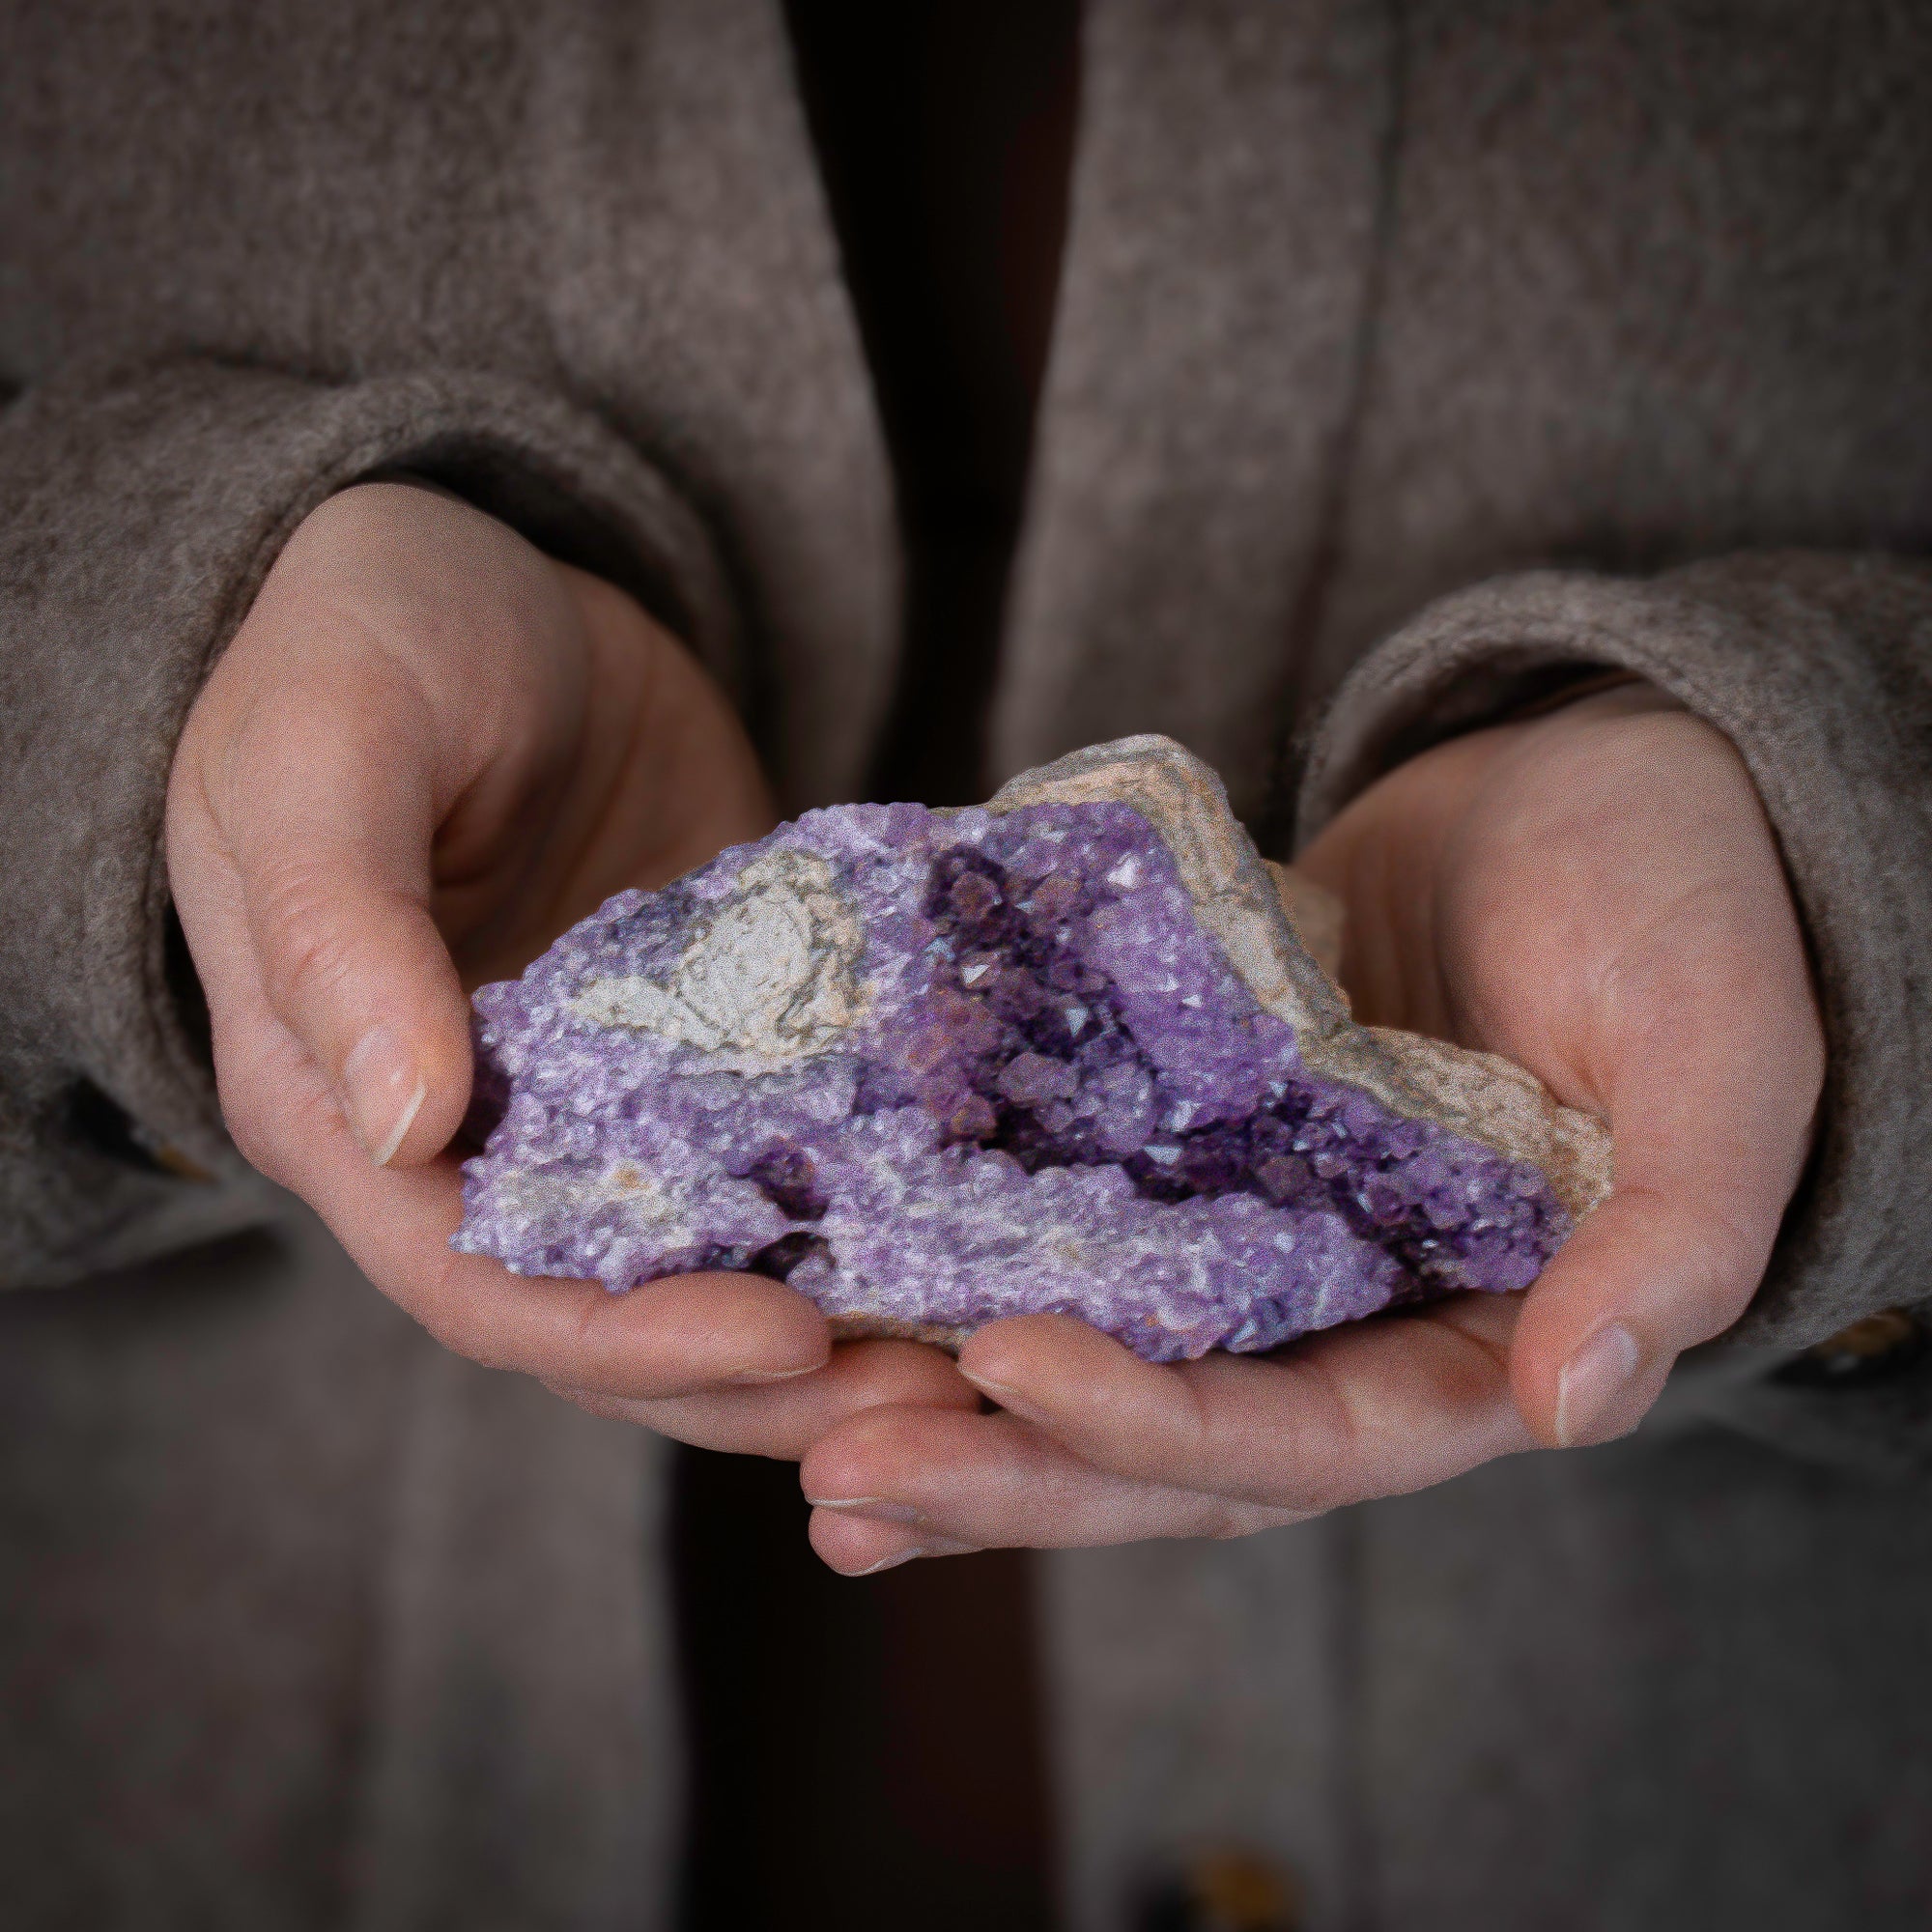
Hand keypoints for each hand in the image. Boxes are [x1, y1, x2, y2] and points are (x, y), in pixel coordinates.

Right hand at [168, 482, 974, 1451]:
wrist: (493, 571)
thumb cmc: (368, 632)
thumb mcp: (321, 750)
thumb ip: (338, 933)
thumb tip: (411, 1127)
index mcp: (345, 1107)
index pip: (477, 1282)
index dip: (621, 1337)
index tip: (781, 1338)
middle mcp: (471, 1141)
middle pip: (609, 1314)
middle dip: (757, 1377)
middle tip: (927, 1401)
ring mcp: (599, 1100)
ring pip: (708, 1261)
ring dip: (832, 1328)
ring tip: (972, 1358)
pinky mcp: (704, 1048)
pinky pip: (784, 1148)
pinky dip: (864, 1206)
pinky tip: (971, 1232)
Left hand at [800, 684, 1824, 1570]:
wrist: (1584, 794)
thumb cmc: (1677, 904)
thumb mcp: (1719, 1050)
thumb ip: (1680, 1226)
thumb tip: (1578, 1397)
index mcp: (1470, 1344)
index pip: (1311, 1441)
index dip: (1165, 1427)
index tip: (1014, 1367)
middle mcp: (1340, 1327)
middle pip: (1163, 1450)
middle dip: (1007, 1471)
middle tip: (840, 1480)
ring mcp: (1248, 1248)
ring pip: (1087, 1364)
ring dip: (947, 1408)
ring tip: (789, 1425)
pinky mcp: (1175, 1156)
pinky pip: (1057, 1230)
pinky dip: (953, 1261)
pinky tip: (827, 1271)